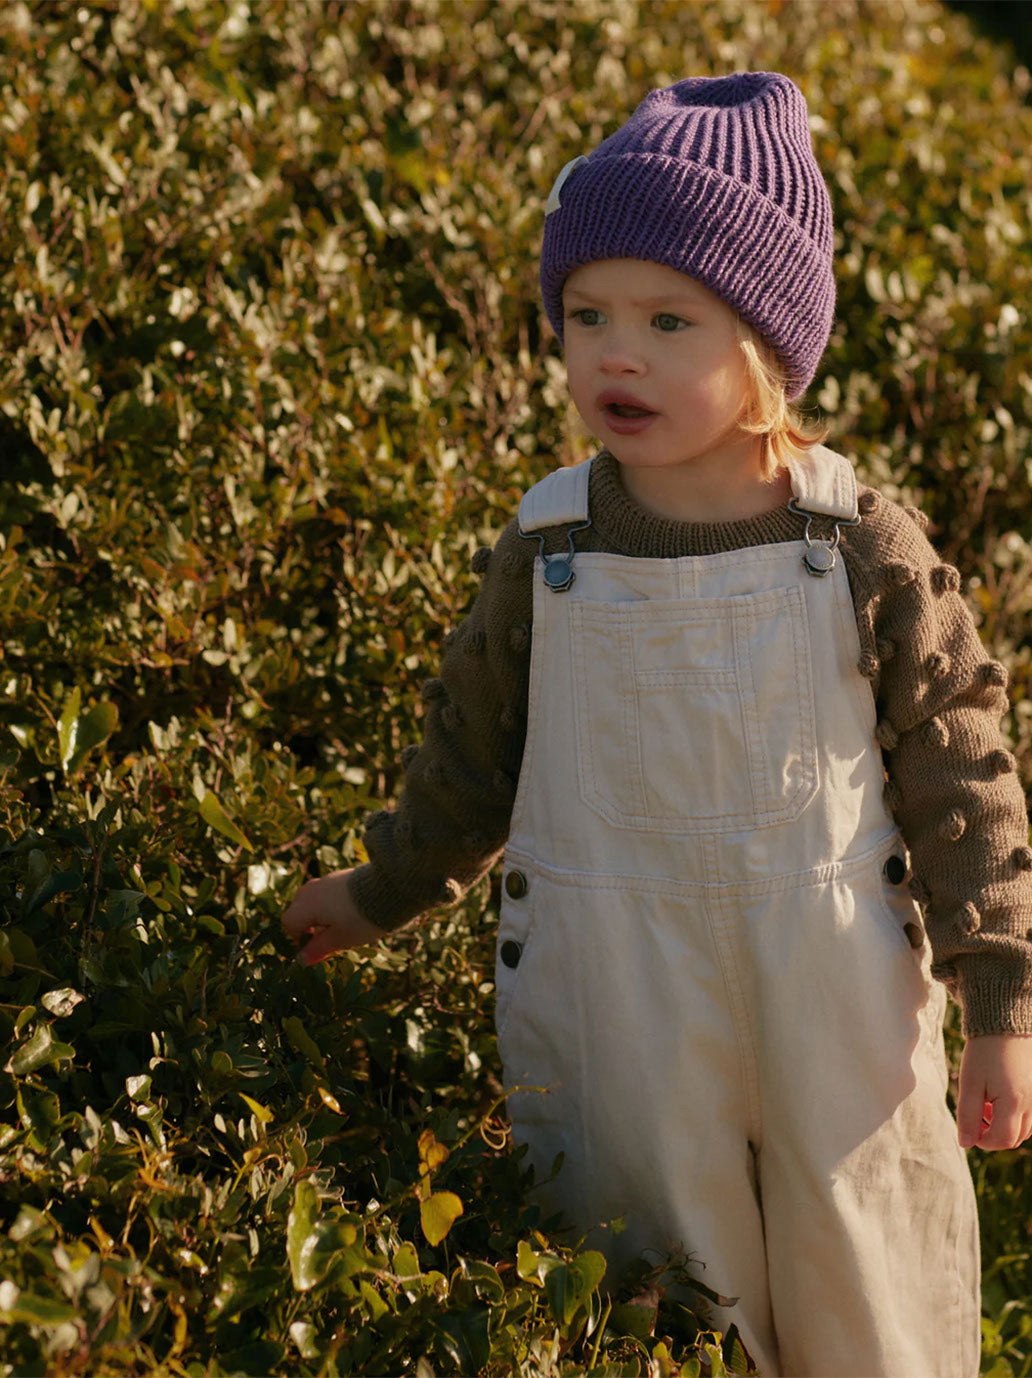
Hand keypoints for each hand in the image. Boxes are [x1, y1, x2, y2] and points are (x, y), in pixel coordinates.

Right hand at [281, 867, 385, 964]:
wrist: (392, 887)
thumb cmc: (362, 918)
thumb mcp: (341, 938)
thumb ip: (318, 949)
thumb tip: (300, 960)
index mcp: (307, 904)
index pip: (288, 922)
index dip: (296, 939)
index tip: (312, 950)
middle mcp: (314, 889)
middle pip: (299, 908)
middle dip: (307, 926)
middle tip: (326, 941)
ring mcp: (329, 880)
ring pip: (314, 899)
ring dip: (321, 916)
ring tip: (341, 929)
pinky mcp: (344, 876)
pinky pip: (329, 893)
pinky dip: (332, 905)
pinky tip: (351, 914)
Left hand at [956, 1032, 1031, 1149]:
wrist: (1005, 1021)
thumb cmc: (984, 1051)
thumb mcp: (969, 1082)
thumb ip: (967, 1115)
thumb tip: (965, 1143)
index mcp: (1015, 1103)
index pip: (1002, 1140)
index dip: (983, 1141)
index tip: (968, 1128)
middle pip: (1015, 1137)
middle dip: (993, 1133)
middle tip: (975, 1112)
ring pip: (1024, 1128)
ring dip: (1004, 1124)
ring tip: (985, 1101)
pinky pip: (1030, 1114)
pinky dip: (1014, 1114)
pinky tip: (998, 1096)